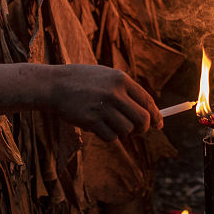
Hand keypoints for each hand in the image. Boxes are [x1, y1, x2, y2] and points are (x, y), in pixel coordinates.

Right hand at [47, 65, 161, 140]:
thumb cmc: (82, 82)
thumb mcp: (106, 77)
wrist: (54, 85)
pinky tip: (96, 126)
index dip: (155, 115)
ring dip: (121, 131)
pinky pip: (111, 137)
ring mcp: (103, 107)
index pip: (147, 100)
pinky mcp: (91, 120)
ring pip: (127, 130)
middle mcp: (114, 92)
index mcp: (120, 79)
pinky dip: (107, 135)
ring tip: (107, 122)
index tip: (159, 124)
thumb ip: (125, 91)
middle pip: (142, 119)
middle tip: (137, 131)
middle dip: (143, 128)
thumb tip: (148, 113)